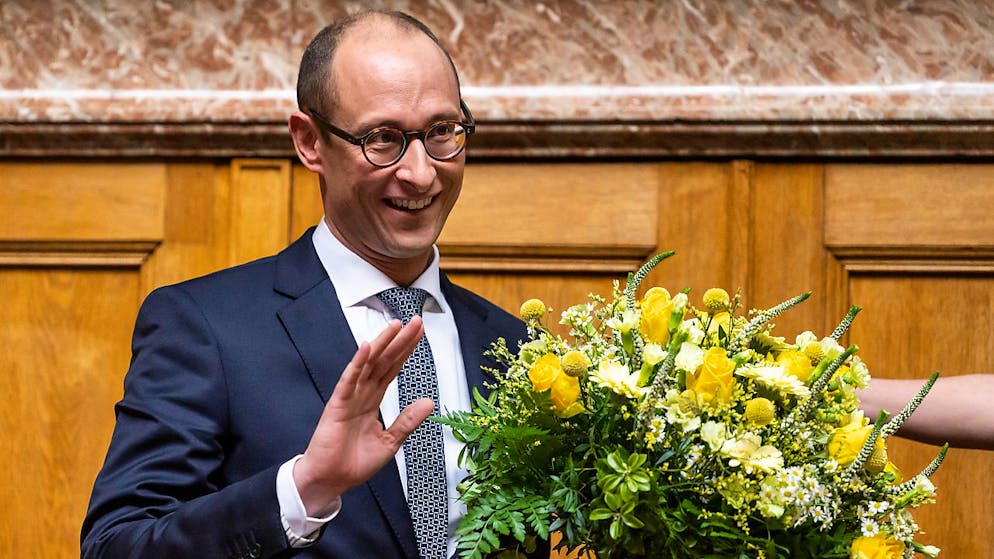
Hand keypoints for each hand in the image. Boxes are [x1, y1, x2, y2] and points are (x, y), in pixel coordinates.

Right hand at [292, 317, 434, 514]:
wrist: (330, 481)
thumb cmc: (354, 463)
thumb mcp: (390, 442)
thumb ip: (407, 421)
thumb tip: (429, 401)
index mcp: (373, 401)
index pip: (392, 369)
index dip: (406, 351)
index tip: (419, 332)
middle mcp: (362, 394)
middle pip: (384, 361)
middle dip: (400, 341)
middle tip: (415, 320)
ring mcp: (349, 398)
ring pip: (368, 365)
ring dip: (382, 344)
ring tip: (395, 325)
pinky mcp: (337, 406)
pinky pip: (348, 382)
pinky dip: (356, 365)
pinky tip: (366, 348)